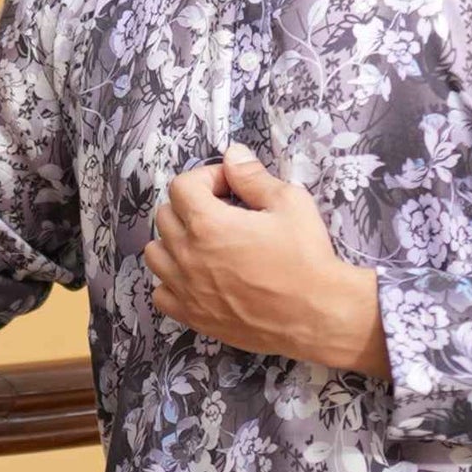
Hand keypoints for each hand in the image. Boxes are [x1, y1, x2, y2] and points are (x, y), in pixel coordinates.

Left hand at [143, 145, 388, 374]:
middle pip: (166, 216)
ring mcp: (186, 289)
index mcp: (207, 224)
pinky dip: (171, 280)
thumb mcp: (289, 203)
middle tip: (222, 212)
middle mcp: (188, 256)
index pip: (182, 186)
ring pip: (155, 253)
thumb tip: (232, 155)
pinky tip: (197, 277)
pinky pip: (160, 293)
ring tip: (204, 243)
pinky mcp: (193, 316)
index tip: (229, 187)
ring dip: (174, 241)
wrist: (316, 315)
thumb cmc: (306, 257)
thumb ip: (253, 177)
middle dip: (191, 206)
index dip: (206, 178)